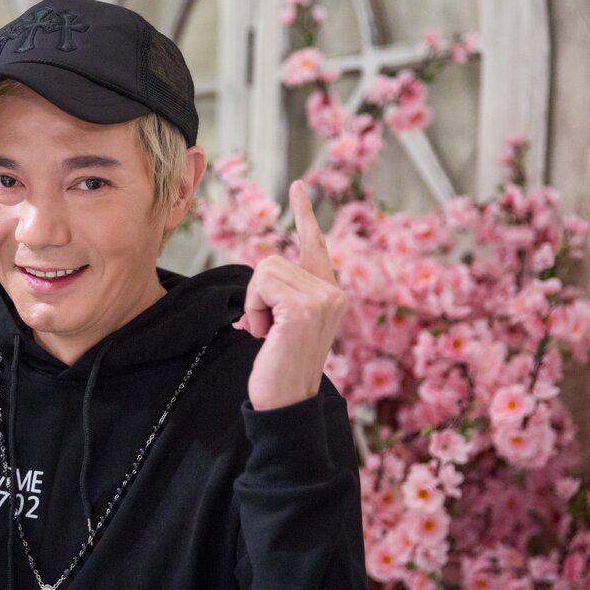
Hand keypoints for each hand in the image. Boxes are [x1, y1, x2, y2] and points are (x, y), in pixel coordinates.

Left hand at [232, 180, 344, 410]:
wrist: (285, 402)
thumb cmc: (278, 368)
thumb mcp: (285, 324)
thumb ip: (285, 295)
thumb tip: (266, 277)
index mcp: (329, 293)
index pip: (314, 244)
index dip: (304, 214)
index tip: (298, 186)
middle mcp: (333, 292)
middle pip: (272, 262)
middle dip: (257, 296)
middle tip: (267, 330)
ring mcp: (323, 298)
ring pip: (265, 271)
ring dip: (255, 304)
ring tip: (269, 334)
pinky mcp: (305, 307)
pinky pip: (262, 285)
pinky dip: (255, 308)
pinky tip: (267, 335)